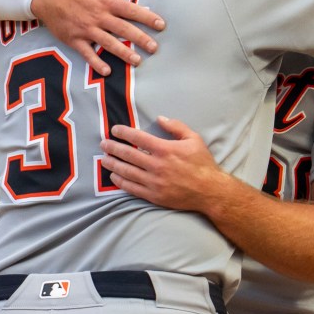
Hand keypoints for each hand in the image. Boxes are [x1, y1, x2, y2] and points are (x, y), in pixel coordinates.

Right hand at [31, 0, 165, 75]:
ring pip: (109, 43)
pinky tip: (107, 71)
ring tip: (137, 61)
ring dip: (124, 53)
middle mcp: (99, 17)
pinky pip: (87, 54)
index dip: (147, 18)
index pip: (131, 10)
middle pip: (124, 30)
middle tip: (154, 48)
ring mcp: (87, 29)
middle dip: (141, 39)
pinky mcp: (75, 39)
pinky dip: (96, 63)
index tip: (161, 25)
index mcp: (106, 1)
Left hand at [101, 116, 225, 211]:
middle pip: (128, 154)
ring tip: (104, 159)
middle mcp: (156, 165)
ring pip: (127, 171)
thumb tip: (160, 118)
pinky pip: (132, 188)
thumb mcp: (194, 139)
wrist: (210, 191)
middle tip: (103, 144)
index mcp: (165, 149)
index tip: (114, 130)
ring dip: (113, 164)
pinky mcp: (153, 196)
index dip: (123, 132)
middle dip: (113, 148)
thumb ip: (176, 127)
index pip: (138, 138)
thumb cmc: (202, 163)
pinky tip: (114, 176)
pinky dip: (120, 182)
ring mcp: (154, 182)